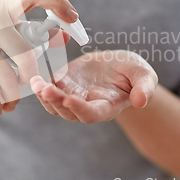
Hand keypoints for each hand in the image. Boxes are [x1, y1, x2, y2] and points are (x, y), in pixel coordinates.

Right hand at [0, 0, 76, 116]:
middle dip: (33, 75)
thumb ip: (26, 30)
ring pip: (9, 74)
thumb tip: (63, 35)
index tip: (74, 19)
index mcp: (3, 7)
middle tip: (33, 85)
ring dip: (13, 94)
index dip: (57, 2)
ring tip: (12, 103)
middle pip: (27, 52)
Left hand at [30, 50, 157, 122]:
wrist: (119, 65)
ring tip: (36, 82)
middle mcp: (87, 106)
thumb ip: (144, 88)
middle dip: (55, 101)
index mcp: (106, 107)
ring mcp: (73, 96)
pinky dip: (41, 84)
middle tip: (45, 89)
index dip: (79, 108)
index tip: (69, 99)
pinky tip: (35, 75)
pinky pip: (48, 89)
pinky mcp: (64, 85)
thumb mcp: (144, 76)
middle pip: (67, 111)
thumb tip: (141, 101)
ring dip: (43, 95)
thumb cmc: (133, 73)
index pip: (91, 114)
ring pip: (54, 104)